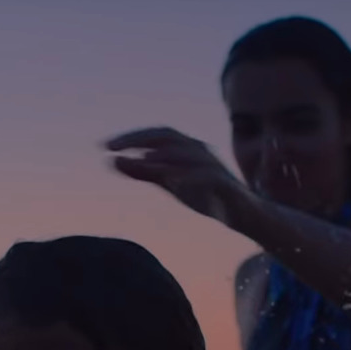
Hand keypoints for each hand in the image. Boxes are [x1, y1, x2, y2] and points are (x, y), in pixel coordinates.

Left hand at [105, 127, 248, 224]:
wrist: (245, 215)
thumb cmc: (207, 194)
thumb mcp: (170, 182)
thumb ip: (144, 171)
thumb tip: (112, 160)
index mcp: (186, 148)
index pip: (156, 134)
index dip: (132, 137)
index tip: (106, 145)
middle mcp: (200, 150)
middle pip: (168, 136)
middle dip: (139, 139)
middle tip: (112, 147)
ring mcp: (214, 165)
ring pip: (186, 153)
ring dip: (160, 156)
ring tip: (139, 162)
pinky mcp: (225, 184)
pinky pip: (206, 176)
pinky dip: (187, 175)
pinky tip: (170, 180)